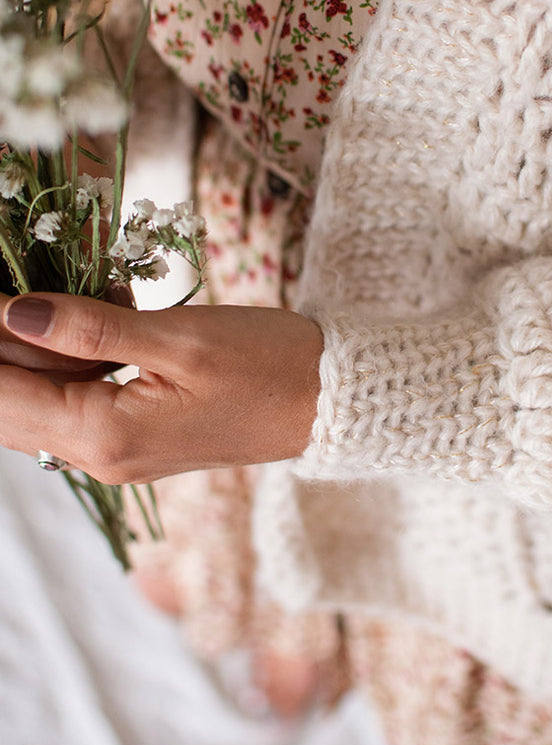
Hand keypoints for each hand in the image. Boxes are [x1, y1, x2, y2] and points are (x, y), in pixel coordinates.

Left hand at [0, 294, 322, 482]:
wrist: (326, 401)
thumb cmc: (268, 365)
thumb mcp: (180, 337)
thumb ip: (90, 326)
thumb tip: (13, 311)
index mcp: (106, 436)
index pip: (2, 394)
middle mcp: (101, 457)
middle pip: (8, 405)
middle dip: (2, 345)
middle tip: (14, 287)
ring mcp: (117, 451)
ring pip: (36, 401)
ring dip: (33, 347)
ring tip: (60, 291)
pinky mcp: (135, 436)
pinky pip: (73, 400)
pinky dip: (67, 357)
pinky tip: (93, 314)